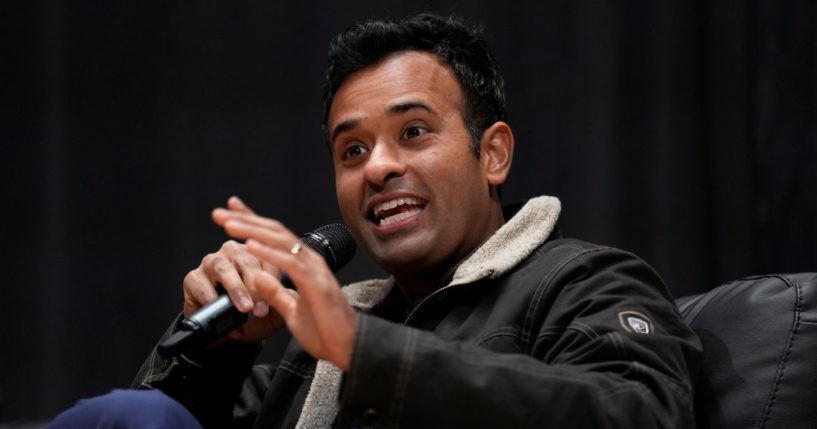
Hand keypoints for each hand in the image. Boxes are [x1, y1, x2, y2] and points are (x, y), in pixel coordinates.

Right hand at [181, 197, 287, 342]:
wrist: (224, 332)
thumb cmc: (253, 315)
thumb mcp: (273, 310)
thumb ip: (281, 300)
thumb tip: (289, 295)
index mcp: (257, 254)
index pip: (268, 257)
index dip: (273, 276)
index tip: (279, 294)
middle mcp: (233, 253)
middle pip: (246, 260)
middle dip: (255, 284)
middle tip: (261, 306)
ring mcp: (212, 262)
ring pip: (224, 269)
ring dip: (235, 289)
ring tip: (244, 308)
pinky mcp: (193, 277)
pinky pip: (202, 285)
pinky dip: (211, 298)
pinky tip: (219, 309)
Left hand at [215, 201, 357, 370]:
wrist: (350, 347)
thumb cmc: (326, 331)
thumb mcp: (292, 311)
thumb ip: (276, 294)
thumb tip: (258, 277)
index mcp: (304, 265)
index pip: (275, 237)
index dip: (253, 222)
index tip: (230, 212)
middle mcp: (311, 261)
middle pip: (275, 232)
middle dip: (246, 220)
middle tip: (219, 213)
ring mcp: (315, 270)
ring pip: (281, 241)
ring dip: (253, 231)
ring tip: (228, 225)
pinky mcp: (316, 284)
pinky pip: (289, 263)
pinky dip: (269, 253)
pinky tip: (249, 246)